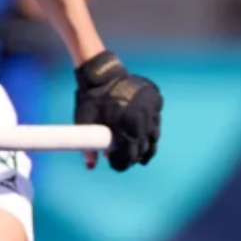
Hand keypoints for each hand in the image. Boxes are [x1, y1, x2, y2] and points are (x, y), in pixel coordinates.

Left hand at [74, 50, 162, 170]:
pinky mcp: (155, 100)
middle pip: (144, 148)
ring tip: (139, 151)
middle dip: (135, 157)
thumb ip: (88, 146)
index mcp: (126, 126)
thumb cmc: (91, 99)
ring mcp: (151, 109)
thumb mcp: (84, 122)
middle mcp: (142, 119)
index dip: (122, 164)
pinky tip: (143, 132)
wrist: (103, 73)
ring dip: (146, 145)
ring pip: (154, 135)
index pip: (130, 155)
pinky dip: (151, 128)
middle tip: (126, 159)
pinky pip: (156, 120)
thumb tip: (91, 167)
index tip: (115, 165)